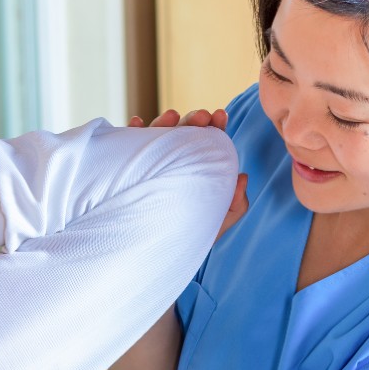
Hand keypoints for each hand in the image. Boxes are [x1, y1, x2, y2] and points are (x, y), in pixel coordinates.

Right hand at [128, 109, 246, 237]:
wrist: (157, 253)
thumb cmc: (189, 237)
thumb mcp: (217, 222)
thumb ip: (236, 205)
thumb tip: (242, 177)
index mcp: (196, 170)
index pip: (207, 144)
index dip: (215, 127)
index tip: (220, 116)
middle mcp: (173, 164)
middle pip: (184, 135)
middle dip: (194, 120)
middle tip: (202, 117)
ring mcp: (150, 166)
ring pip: (157, 136)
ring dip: (165, 122)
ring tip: (171, 117)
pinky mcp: (129, 171)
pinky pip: (126, 146)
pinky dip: (130, 132)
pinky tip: (136, 123)